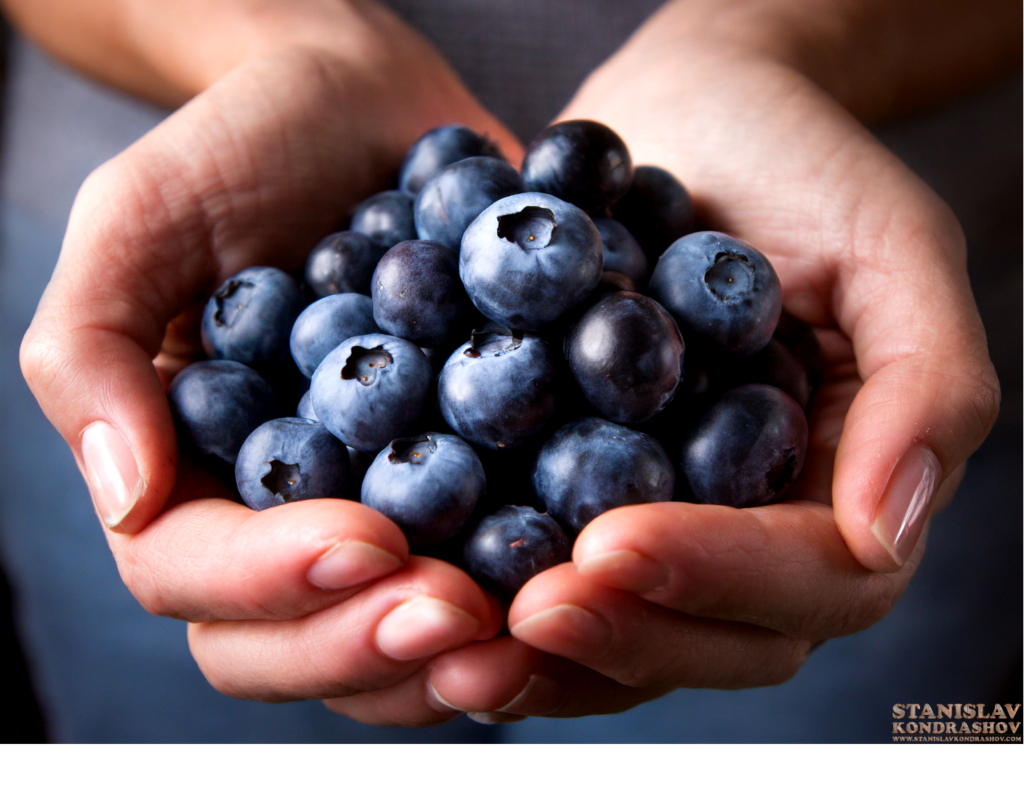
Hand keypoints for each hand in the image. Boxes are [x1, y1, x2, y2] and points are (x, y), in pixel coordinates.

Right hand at [21, 3, 518, 710]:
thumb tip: (124, 497)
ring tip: (527, 620)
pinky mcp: (473, 485)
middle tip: (460, 613)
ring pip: (395, 640)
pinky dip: (532, 588)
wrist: (372, 111)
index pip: (194, 575)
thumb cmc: (242, 150)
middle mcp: (282, 519)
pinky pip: (490, 566)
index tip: (368, 539)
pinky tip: (588, 572)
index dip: (274, 581)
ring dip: (457, 653)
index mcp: (188, 476)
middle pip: (296, 645)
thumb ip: (92, 351)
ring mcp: (381, 514)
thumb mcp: (142, 219)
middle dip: (371, 642)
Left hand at [323, 2, 999, 723]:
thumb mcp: (891, 246)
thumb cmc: (803, 165)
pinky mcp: (579, 494)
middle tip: (524, 612)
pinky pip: (545, 566)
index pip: (810, 579)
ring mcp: (667, 520)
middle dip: (622, 633)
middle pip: (712, 639)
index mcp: (846, 488)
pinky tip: (419, 588)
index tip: (612, 544)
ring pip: (623, 630)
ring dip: (543, 656)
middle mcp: (756, 529)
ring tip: (456, 646)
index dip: (717, 577)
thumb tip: (889, 533)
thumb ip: (927, 383)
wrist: (692, 117)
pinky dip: (488, 592)